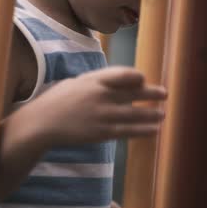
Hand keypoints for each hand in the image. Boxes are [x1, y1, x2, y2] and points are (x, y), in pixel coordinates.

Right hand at [27, 66, 166, 145]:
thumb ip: (96, 81)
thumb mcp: (75, 83)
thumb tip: (117, 81)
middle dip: (151, 93)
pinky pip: (128, 131)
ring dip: (152, 113)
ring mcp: (102, 114)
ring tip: (163, 114)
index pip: (123, 74)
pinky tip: (155, 130)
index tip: (144, 79)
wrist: (41, 124)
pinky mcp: (102, 132)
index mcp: (93, 80)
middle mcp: (100, 95)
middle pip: (133, 92)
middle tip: (165, 94)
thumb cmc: (57, 101)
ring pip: (135, 113)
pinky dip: (144, 130)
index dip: (137, 77)